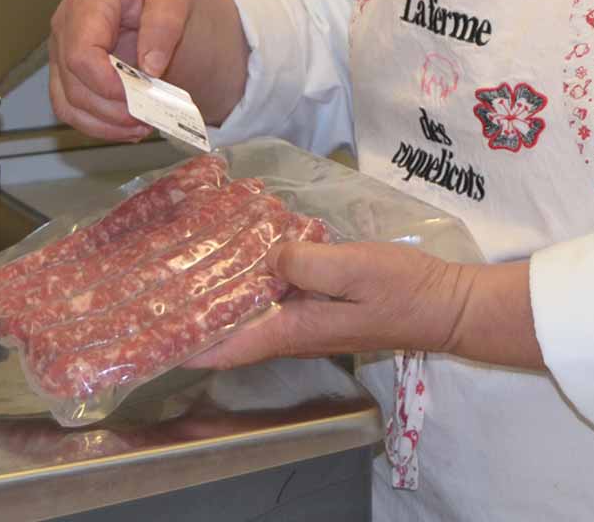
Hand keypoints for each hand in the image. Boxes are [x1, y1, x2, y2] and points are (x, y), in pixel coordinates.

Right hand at [47, 0, 197, 141]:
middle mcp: (68, 26)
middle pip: (74, 85)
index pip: (81, 53)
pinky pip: (72, 109)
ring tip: (144, 123)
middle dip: (114, 108)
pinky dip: (99, 125)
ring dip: (106, 123)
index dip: (107, 83)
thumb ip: (164, 20)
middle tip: (152, 113)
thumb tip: (150, 65)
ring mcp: (64, 50)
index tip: (140, 94)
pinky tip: (129, 126)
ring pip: (69, 103)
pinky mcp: (69, 70)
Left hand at [188, 241, 541, 370]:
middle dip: (197, 310)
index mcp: (293, 329)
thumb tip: (268, 255)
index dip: (184, 342)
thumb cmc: (400, 290)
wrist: (445, 304)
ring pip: (253, 310)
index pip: (225, 346)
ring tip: (196, 255)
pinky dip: (257, 276)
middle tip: (164, 275)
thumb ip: (305, 261)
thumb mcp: (353, 268)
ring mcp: (309, 319)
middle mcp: (293, 330)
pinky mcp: (325, 303)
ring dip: (225, 290)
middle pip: (232, 329)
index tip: (148, 329)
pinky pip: (278, 294)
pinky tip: (254, 247)